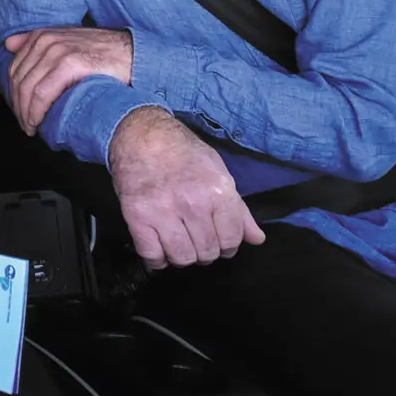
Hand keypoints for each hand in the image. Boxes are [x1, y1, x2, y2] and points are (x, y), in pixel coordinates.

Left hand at [3, 27, 132, 133]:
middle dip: (18, 107)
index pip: (14, 69)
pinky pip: (43, 93)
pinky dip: (36, 111)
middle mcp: (46, 41)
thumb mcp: (67, 42)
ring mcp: (57, 51)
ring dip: (25, 113)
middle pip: (18, 80)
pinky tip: (39, 122)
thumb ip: (37, 43)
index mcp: (42, 36)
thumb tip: (8, 44)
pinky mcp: (70, 64)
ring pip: (28, 89)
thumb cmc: (103, 54)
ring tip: (31, 127)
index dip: (13, 94)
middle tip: (25, 124)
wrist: (134, 56)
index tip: (19, 111)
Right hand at [108, 108, 265, 269]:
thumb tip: (256, 239)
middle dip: (205, 252)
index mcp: (218, 191)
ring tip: (178, 243)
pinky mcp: (138, 217)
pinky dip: (156, 259)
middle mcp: (193, 204)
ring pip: (182, 258)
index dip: (227, 246)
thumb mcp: (218, 172)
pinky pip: (152, 255)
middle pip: (207, 252)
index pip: (231, 239)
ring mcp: (163, 211)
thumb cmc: (182, 152)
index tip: (218, 241)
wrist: (141, 136)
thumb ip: (238, 209)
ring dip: (181, 256)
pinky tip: (159, 248)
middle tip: (197, 240)